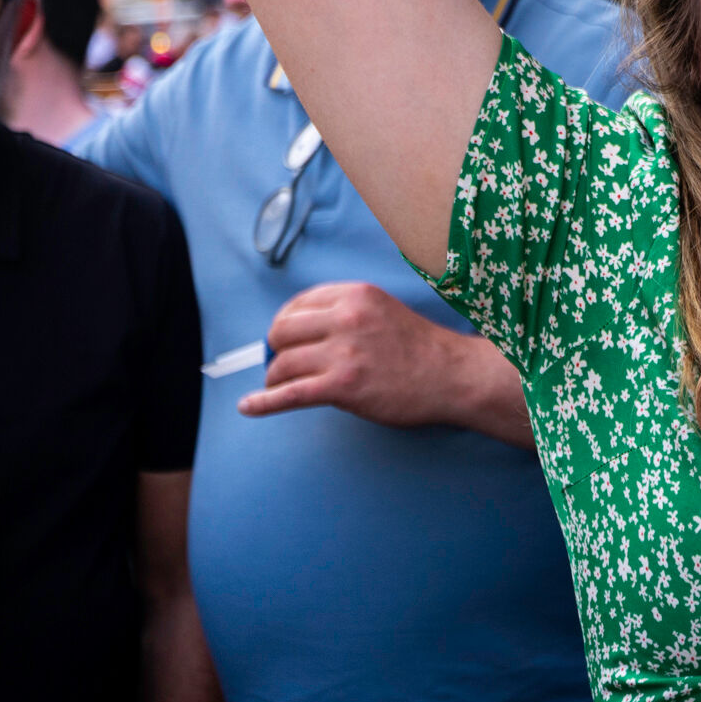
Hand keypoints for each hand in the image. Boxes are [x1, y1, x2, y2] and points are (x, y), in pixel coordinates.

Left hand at [236, 282, 525, 441]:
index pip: (298, 304)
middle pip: (282, 331)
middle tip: (281, 364)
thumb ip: (345, 312)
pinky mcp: (342, 386)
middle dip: (276, 350)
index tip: (282, 338)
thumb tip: (299, 331)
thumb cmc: (420, 348)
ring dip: (274, 378)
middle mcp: (346, 318)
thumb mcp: (382, 310)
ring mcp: (344, 353)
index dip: (284, 324)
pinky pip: (288, 394)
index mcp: (355, 295)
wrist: (452, 375)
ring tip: (279, 387)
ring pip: (283, 364)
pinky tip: (248, 407)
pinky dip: (263, 402)